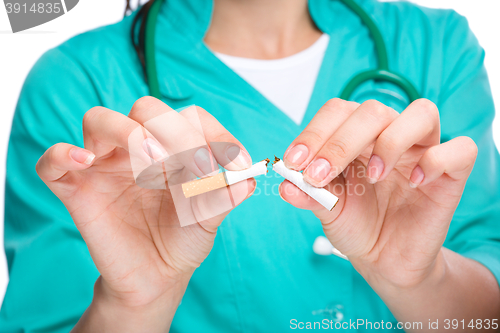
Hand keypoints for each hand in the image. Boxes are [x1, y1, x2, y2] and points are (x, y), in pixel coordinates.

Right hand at [36, 97, 253, 328]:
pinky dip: (61, 154)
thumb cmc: (183, 240)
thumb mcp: (210, 218)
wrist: (155, 276)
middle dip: (170, 129)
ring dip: (125, 132)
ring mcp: (105, 165)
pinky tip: (85, 162)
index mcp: (174, 148)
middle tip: (191, 163)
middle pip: (145, 109)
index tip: (234, 164)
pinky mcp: (75, 188)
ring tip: (149, 160)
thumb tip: (247, 178)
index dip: (212, 132)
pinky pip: (51, 161)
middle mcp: (139, 148)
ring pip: (99, 121)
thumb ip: (225, 195)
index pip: (189, 117)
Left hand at [280, 98, 476, 288]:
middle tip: (319, 175)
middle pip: (373, 110)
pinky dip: (437, 159)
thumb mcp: (326, 210)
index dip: (315, 132)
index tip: (295, 162)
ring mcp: (422, 151)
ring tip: (371, 176)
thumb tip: (284, 184)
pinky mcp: (450, 175)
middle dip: (341, 141)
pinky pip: (460, 150)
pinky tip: (415, 182)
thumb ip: (308, 193)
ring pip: (422, 113)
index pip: (338, 112)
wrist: (384, 258)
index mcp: (356, 136)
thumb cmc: (356, 224)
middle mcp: (389, 135)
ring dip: (390, 141)